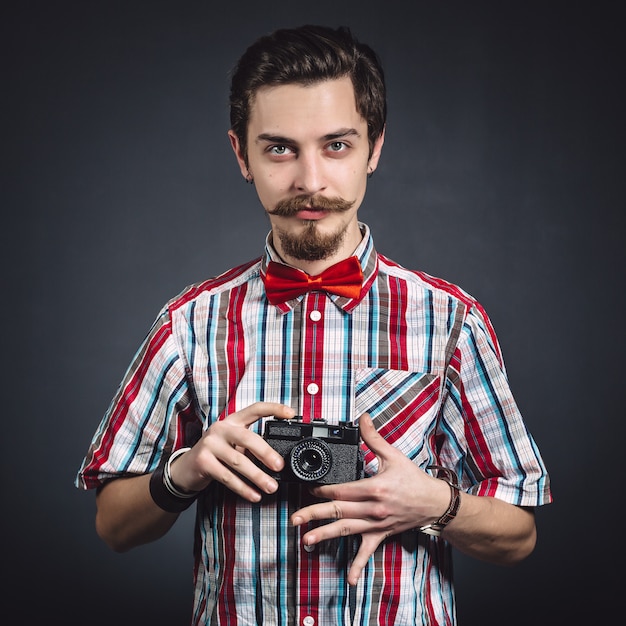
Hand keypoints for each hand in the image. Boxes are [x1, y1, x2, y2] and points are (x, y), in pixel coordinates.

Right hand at [169, 402, 295, 501]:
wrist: (185, 469)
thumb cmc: (217, 454)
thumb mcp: (233, 444)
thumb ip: (251, 446)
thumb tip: (278, 460)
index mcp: (233, 421)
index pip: (255, 409)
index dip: (274, 409)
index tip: (291, 413)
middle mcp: (221, 428)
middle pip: (248, 438)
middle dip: (266, 453)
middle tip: (280, 466)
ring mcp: (210, 444)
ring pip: (239, 461)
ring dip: (257, 476)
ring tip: (271, 487)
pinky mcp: (203, 462)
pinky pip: (228, 477)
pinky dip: (243, 488)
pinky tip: (254, 495)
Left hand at [291, 413, 449, 584]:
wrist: (435, 502)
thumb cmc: (414, 479)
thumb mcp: (394, 455)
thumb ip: (373, 437)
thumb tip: (363, 418)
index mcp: (375, 488)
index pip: (343, 489)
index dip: (323, 489)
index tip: (308, 488)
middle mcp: (373, 508)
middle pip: (339, 511)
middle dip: (314, 514)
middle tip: (295, 518)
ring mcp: (376, 524)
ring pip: (346, 530)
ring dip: (325, 535)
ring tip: (306, 540)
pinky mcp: (381, 534)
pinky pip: (368, 551)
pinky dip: (358, 565)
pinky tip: (349, 579)